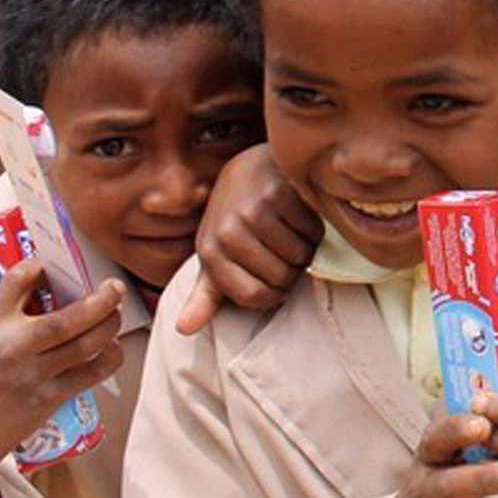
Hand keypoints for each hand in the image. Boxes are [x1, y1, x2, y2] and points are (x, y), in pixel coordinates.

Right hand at [0, 262, 125, 497]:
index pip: (15, 283)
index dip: (37, 267)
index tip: (49, 266)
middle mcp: (13, 348)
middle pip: (69, 317)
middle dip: (100, 298)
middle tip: (114, 286)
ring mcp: (34, 374)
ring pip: (87, 343)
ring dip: (110, 324)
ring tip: (116, 313)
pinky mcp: (50, 398)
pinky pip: (92, 373)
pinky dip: (110, 358)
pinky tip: (111, 347)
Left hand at [176, 145, 322, 333]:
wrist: (250, 168)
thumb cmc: (235, 219)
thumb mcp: (217, 255)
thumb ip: (206, 295)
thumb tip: (184, 329)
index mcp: (211, 253)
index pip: (256, 296)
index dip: (274, 293)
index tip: (273, 278)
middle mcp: (228, 231)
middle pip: (282, 277)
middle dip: (291, 269)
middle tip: (284, 250)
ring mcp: (254, 210)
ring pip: (301, 255)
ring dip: (305, 249)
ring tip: (291, 233)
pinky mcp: (280, 192)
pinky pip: (313, 230)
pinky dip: (314, 228)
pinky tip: (299, 216)